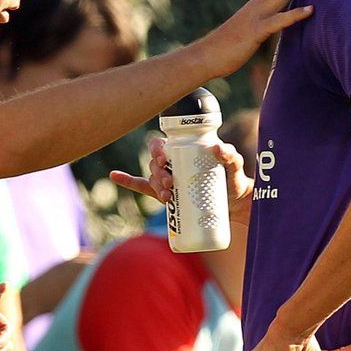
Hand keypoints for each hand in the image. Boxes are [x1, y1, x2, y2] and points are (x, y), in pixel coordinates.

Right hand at [110, 138, 253, 226]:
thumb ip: (232, 157)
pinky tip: (114, 176)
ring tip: (167, 195)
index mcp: (184, 150)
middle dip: (157, 173)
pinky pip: (144, 187)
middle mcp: (173, 162)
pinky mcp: (168, 195)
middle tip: (171, 183)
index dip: (157, 149)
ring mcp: (169, 180)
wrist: (235, 205)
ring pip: (151, 178)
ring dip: (154, 184)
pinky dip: (128, 181)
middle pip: (155, 164)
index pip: (162, 145)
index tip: (164, 158)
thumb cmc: (234, 181)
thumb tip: (218, 148)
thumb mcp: (236, 167)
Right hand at [195, 0, 320, 77]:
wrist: (206, 56)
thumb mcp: (248, 32)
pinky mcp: (256, 31)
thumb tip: (272, 25)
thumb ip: (261, 25)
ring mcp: (256, 17)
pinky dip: (295, 14)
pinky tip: (310, 9)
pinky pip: (279, 21)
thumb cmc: (226, 48)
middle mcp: (257, 6)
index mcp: (257, 7)